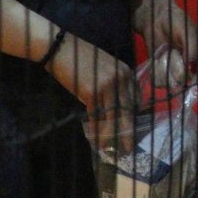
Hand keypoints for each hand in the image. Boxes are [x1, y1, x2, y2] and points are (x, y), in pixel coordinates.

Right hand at [49, 34, 137, 150]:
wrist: (62, 49)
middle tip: (128, 146)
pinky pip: (96, 114)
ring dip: (111, 134)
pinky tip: (94, 137)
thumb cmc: (82, 60)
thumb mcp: (105, 69)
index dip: (133, 117)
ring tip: (110, 147)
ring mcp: (107, 85)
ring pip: (113, 115)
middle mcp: (121, 78)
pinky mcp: (91, 91)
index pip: (135, 99)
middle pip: (127, 110)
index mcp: (126, 72)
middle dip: (128, 130)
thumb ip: (115, 85)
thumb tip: (119, 109)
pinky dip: (95, 127)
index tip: (132, 131)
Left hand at [134, 0, 197, 87]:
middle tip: (179, 70)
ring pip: (175, 84)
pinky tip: (158, 61)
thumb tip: (191, 70)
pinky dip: (158, 74)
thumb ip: (192, 51)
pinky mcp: (161, 70)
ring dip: (170, 76)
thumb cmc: (177, 21)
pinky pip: (161, 81)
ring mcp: (175, 70)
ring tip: (167, 58)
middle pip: (191, 83)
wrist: (155, 17)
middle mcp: (190, 66)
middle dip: (185, 79)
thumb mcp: (188, 33)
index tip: (196, 78)